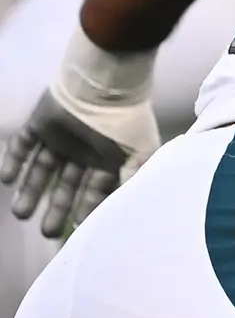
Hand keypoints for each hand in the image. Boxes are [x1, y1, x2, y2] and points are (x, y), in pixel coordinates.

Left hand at [0, 85, 157, 236]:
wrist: (103, 85)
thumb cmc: (123, 122)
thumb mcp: (138, 152)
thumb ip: (132, 178)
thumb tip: (126, 203)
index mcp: (106, 157)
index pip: (94, 189)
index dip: (86, 207)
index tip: (78, 228)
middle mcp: (82, 150)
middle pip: (66, 185)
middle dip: (57, 209)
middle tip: (46, 232)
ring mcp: (60, 137)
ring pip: (42, 169)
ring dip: (31, 191)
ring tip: (20, 214)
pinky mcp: (40, 124)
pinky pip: (23, 144)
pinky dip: (13, 161)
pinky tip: (7, 179)